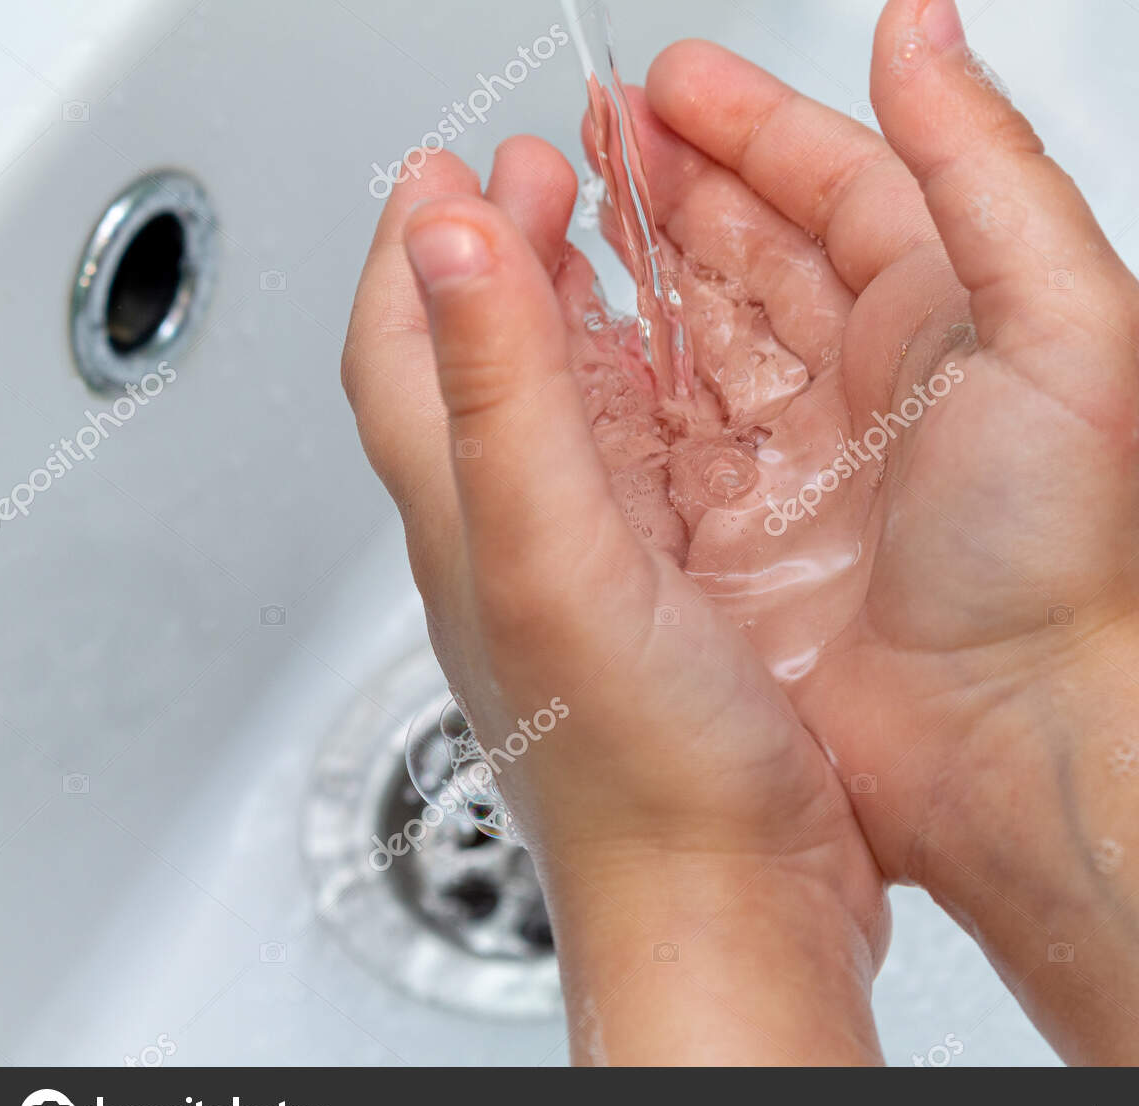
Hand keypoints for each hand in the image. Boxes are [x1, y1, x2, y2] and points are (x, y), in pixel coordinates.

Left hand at [341, 138, 885, 1063]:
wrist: (735, 907)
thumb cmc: (650, 780)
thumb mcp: (555, 558)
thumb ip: (499, 396)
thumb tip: (444, 239)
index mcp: (472, 525)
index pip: (403, 353)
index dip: (417, 246)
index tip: (455, 164)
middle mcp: (517, 549)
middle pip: (471, 371)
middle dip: (489, 261)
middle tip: (531, 180)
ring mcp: (592, 582)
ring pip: (551, 418)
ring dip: (563, 319)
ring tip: (599, 252)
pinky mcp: (667, 613)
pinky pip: (630, 475)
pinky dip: (640, 400)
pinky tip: (684, 395)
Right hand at [615, 0, 1138, 897]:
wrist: (1019, 744)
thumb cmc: (1061, 556)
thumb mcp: (1065, 328)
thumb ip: (990, 166)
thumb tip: (923, 27)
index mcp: (948, 320)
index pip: (842, 186)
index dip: (754, 124)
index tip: (674, 82)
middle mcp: (870, 386)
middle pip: (758, 250)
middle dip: (677, 180)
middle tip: (598, 129)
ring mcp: (800, 466)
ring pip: (701, 335)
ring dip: (637, 268)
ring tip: (563, 209)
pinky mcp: (744, 544)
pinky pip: (665, 440)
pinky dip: (617, 385)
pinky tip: (571, 342)